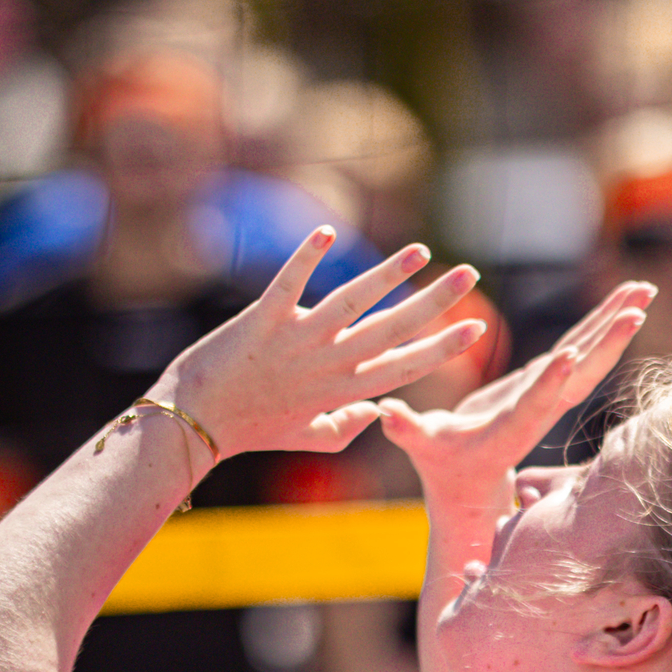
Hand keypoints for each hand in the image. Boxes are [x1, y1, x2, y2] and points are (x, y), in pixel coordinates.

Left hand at [173, 235, 490, 458]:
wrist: (195, 421)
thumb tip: (374, 412)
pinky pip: (290, 284)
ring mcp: (296, 341)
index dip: (442, 347)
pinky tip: (328, 232)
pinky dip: (307, 258)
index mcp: (341, 391)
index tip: (477, 328)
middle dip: (434, 302)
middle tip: (468, 274)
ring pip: (352, 303)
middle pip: (391, 330)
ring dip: (388, 275)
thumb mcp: (306, 438)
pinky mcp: (262, 320)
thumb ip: (345, 429)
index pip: (404, 366)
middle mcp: (327, 365)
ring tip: (420, 251)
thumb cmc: (251, 428)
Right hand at [375, 281, 653, 513]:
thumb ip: (407, 430)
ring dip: (615, 322)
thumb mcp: (421, 446)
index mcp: (512, 427)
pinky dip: (602, 323)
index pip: (533, 404)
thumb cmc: (442, 465)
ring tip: (644, 290)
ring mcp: (548, 392)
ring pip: (587, 355)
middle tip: (637, 308)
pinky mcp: (547, 379)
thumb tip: (384, 412)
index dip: (550, 383)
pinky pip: (581, 347)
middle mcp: (540, 409)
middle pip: (578, 374)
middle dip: (607, 341)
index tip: (569, 358)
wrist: (471, 482)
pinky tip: (624, 302)